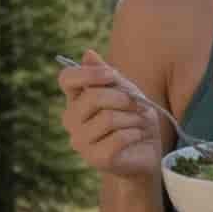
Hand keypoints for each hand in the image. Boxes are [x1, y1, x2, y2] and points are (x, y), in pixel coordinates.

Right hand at [57, 48, 164, 179]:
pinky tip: (138, 135)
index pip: (66, 78)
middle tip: (139, 104)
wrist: (145, 152)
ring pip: (108, 119)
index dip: (89, 73)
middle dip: (123, 98)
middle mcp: (71, 120)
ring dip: (133, 118)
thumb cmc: (133, 118)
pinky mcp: (96, 159)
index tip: (112, 75)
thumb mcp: (125, 91)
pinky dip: (135, 133)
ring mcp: (80, 142)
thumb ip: (108, 74)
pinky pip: (118, 138)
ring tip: (140, 123)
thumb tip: (88, 53)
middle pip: (93, 97)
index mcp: (75, 100)